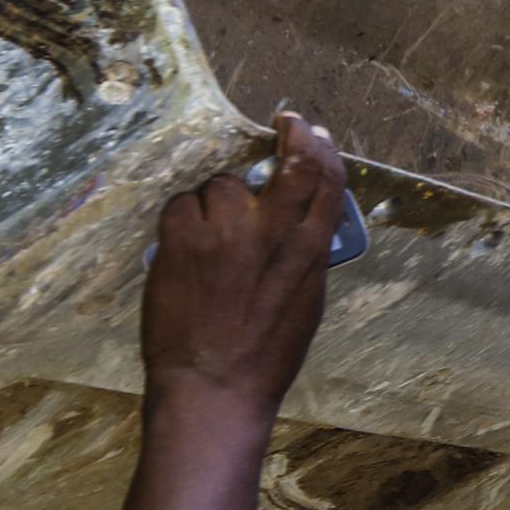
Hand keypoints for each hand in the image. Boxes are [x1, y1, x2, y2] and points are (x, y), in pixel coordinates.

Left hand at [143, 113, 346, 415]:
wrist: (214, 386)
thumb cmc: (265, 356)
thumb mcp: (306, 300)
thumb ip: (304, 252)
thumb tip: (299, 220)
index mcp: (310, 249)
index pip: (328, 178)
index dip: (322, 147)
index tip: (312, 132)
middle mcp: (273, 232)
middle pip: (292, 161)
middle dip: (290, 134)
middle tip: (282, 123)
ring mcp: (225, 233)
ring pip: (221, 184)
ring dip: (216, 198)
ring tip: (209, 229)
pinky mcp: (181, 242)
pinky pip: (181, 205)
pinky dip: (182, 217)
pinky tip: (183, 243)